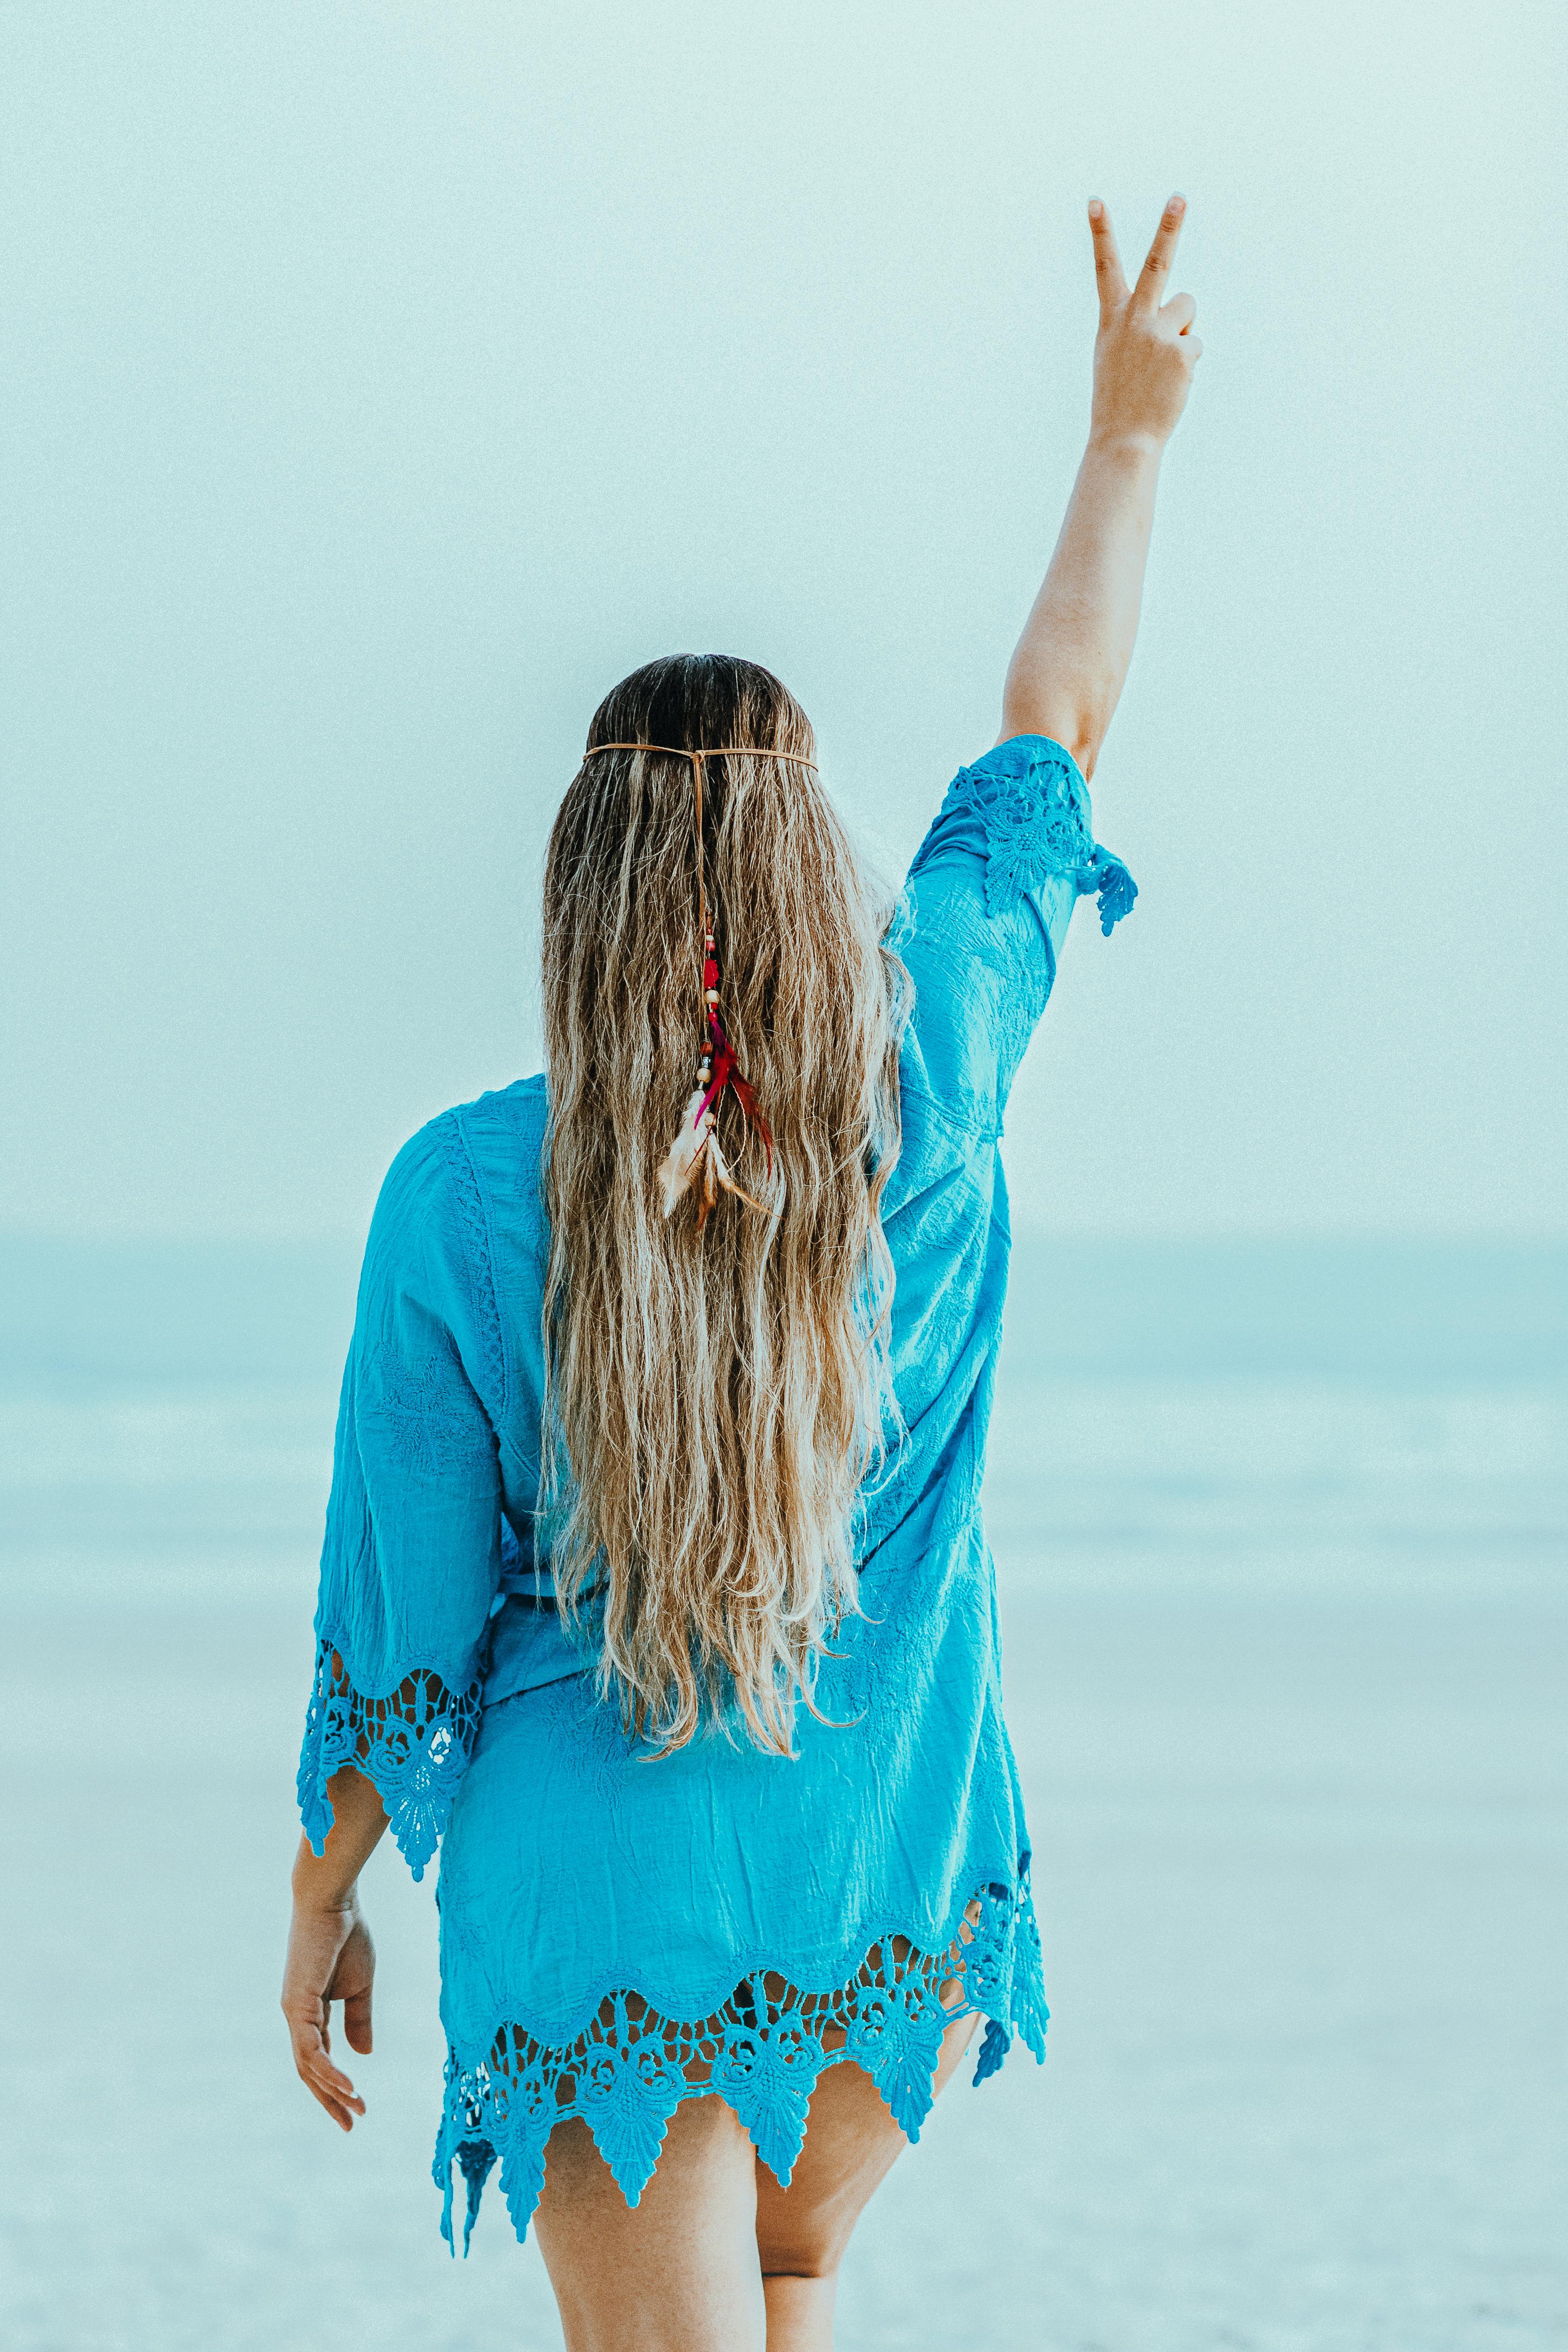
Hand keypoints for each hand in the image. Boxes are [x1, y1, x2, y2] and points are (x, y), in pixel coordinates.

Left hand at [281, 1893, 374, 2129]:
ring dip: (332, 2090)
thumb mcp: (360, 1985)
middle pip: (309, 2070)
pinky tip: (348, 2085)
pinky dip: (328, 2070)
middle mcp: (296, 2016)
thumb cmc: (347, 1935)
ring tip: (356, 2108)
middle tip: (352, 2123)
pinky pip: (311, 2048)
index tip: (355, 2108)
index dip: (335, 2085)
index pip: (318, 2058)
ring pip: (308, 2065)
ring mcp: (294, 2011)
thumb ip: (359, 2019)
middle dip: (330, 2099)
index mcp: (309, 2011)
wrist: (334, 1902)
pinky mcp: (298, 2004)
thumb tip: (363, 2054)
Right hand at [1087, 193, 1201, 454]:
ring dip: (1183, 331)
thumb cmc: (1119, 397)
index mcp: (1113, 318)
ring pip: (1188, 309)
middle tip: (1179, 197)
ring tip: (1162, 364)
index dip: (1100, 233)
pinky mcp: (1183, 352)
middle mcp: (1135, 320)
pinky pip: (1196, 345)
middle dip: (1169, 227)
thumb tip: (1181, 310)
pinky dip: (1187, 364)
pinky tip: (1170, 383)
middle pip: (1157, 263)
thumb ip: (1136, 324)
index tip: (1095, 201)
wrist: (1124, 439)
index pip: (1105, 268)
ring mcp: (1159, 334)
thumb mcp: (1114, 354)